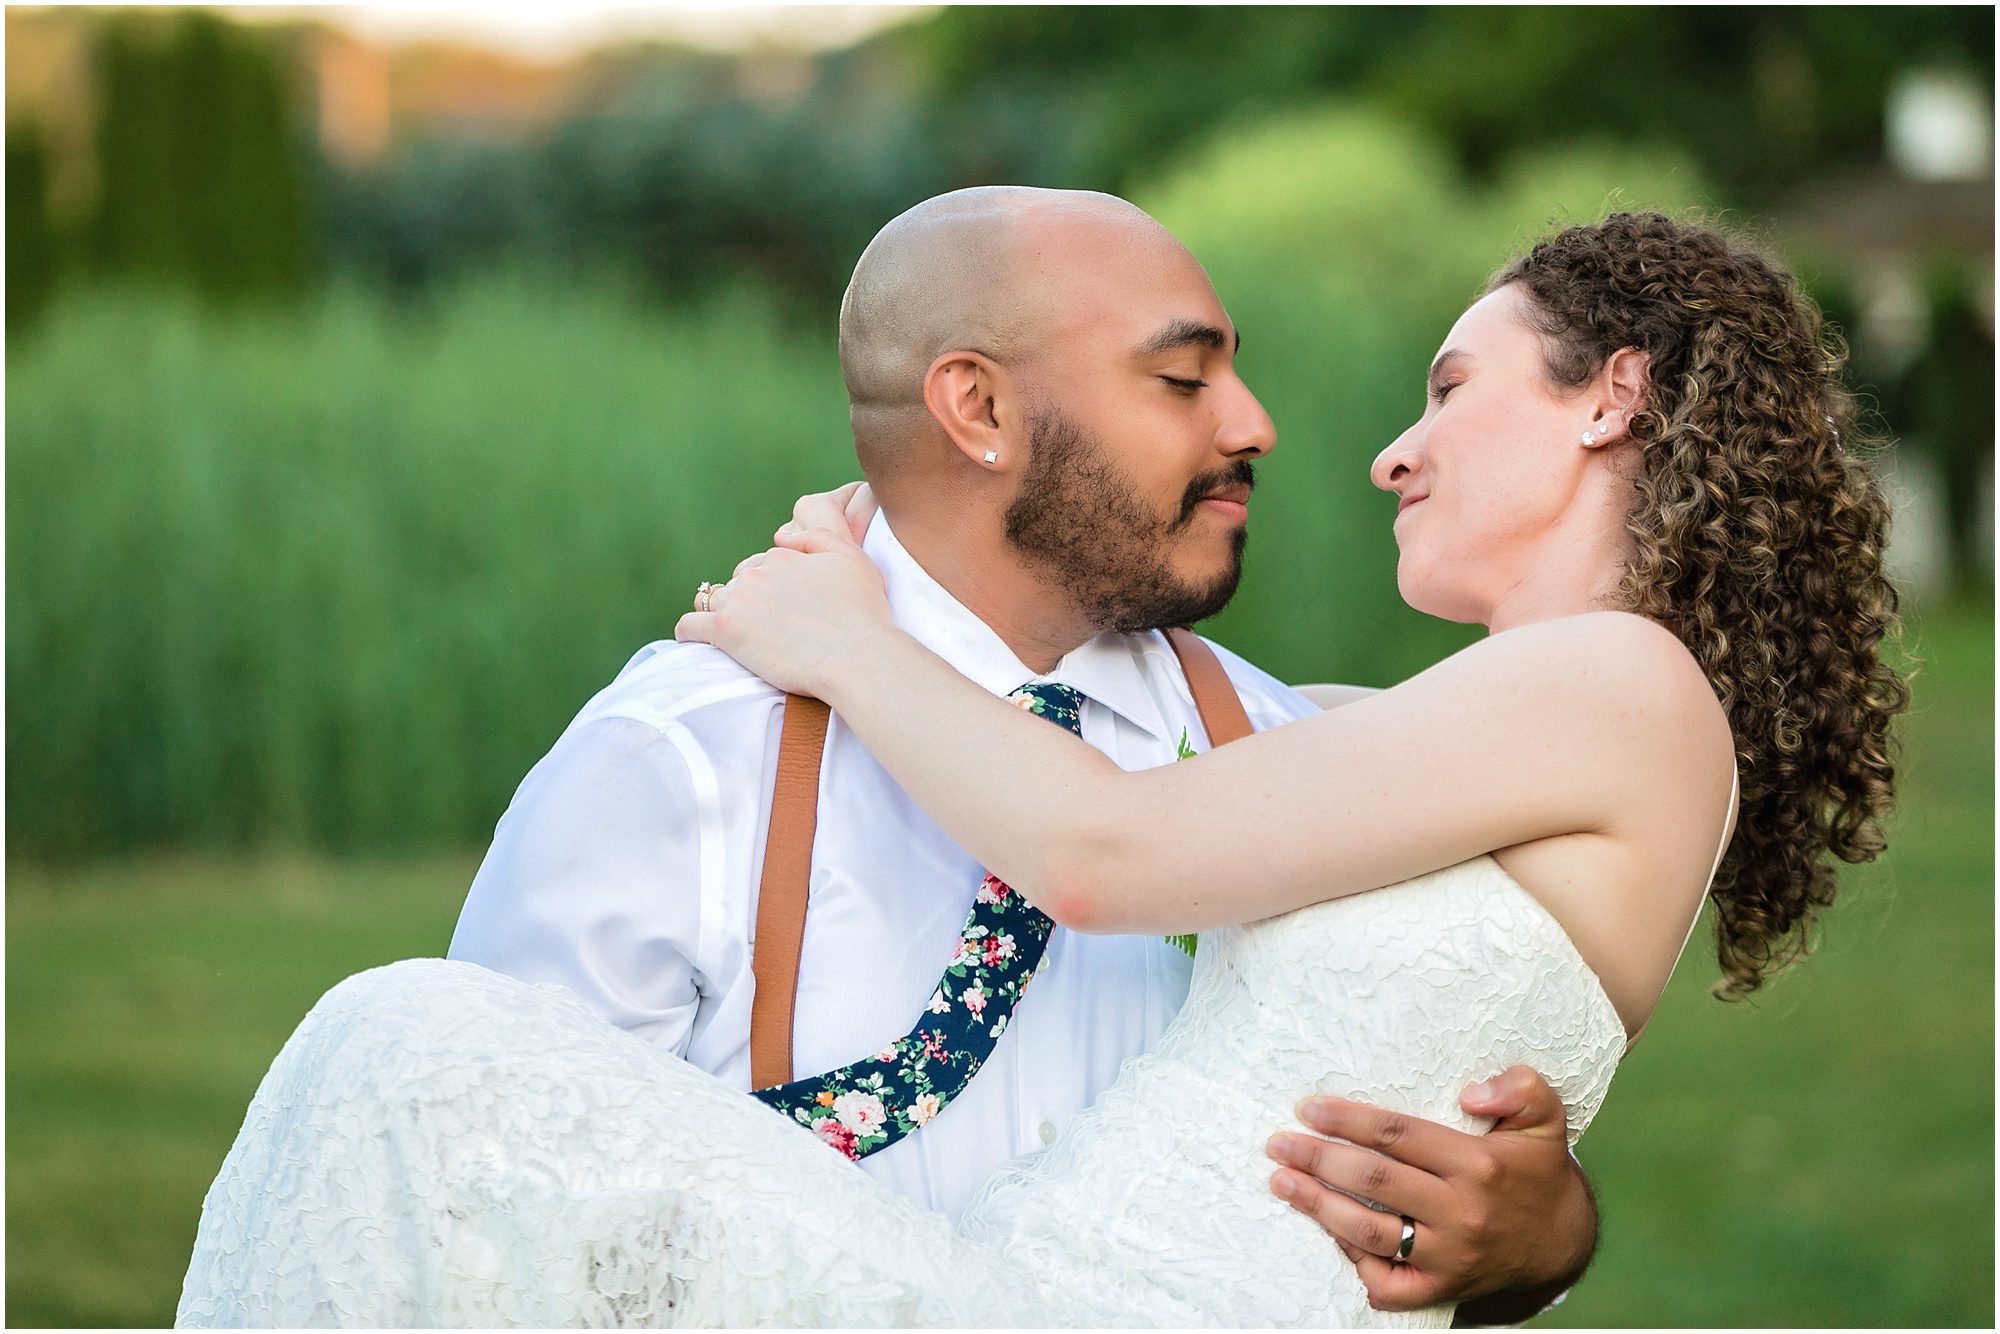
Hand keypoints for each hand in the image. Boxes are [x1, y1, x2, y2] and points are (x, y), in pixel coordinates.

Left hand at [675, 485, 893, 696]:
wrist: (854, 657)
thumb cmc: (863, 614)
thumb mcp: (853, 558)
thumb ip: (819, 535)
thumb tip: (780, 536)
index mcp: (784, 556)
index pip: (766, 563)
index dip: (777, 585)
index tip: (789, 608)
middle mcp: (757, 572)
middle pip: (740, 581)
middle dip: (750, 598)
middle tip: (771, 626)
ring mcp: (738, 600)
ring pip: (713, 599)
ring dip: (722, 612)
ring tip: (738, 635)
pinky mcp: (724, 630)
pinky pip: (689, 625)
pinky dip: (691, 631)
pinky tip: (699, 640)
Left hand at [1265, 1067, 1595, 1312]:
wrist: (1561, 1240)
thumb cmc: (1536, 1168)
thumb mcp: (1544, 1117)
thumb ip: (1520, 1087)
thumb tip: (1471, 1092)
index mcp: (1478, 1165)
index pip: (1398, 1135)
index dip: (1348, 1120)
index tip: (1308, 1108)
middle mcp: (1461, 1213)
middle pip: (1374, 1181)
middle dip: (1318, 1159)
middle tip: (1279, 1143)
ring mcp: (1449, 1256)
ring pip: (1371, 1232)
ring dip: (1318, 1206)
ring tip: (1282, 1182)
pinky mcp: (1442, 1287)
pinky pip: (1388, 1282)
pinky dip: (1354, 1261)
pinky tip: (1329, 1233)